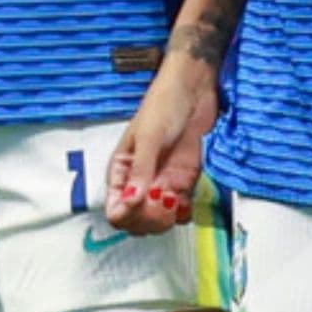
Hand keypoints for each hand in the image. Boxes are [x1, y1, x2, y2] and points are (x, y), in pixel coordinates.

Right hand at [104, 55, 216, 234]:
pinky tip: (187, 201)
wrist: (195, 90)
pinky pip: (180, 212)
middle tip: (164, 200)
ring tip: (176, 200)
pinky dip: (184, 213)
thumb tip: (131, 202)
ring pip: (158, 221)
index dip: (129, 215)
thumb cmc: (165, 104)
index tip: (144, 202)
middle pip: (136, 222)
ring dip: (167, 219)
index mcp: (121, 173)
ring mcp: (163, 184)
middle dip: (149, 219)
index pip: (116, 211)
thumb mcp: (149, 136)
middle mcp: (140, 183)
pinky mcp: (184, 183)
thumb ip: (141, 170)